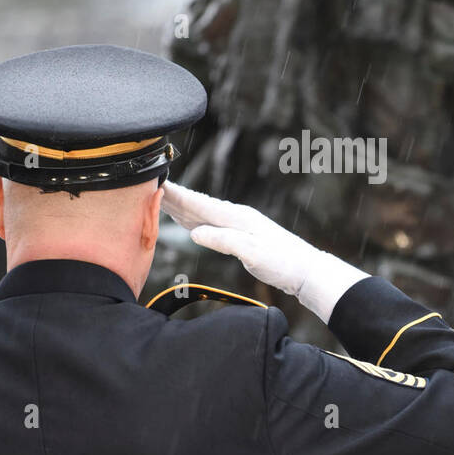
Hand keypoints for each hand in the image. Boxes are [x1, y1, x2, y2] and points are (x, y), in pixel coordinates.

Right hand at [160, 182, 368, 321]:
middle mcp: (235, 217)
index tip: (157, 184)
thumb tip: (195, 233)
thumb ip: (224, 241)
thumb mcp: (252, 254)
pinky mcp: (240, 236)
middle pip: (198, 204)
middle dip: (173, 196)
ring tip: (160, 198)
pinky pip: (210, 224)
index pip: (200, 204)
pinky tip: (188, 221)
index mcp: (236, 218)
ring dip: (181, 206)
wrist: (306, 271)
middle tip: (147, 185)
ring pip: (202, 212)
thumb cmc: (283, 263)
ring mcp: (238, 225)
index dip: (178, 196)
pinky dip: (194, 219)